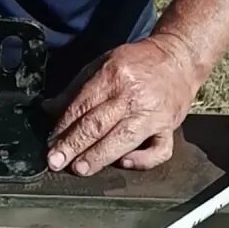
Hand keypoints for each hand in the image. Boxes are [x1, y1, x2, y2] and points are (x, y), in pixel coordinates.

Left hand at [44, 37, 200, 175]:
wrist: (179, 58)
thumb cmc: (138, 63)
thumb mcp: (103, 64)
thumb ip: (76, 88)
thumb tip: (49, 108)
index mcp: (114, 75)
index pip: (83, 105)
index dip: (63, 127)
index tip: (51, 143)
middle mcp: (134, 95)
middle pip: (98, 124)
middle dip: (74, 145)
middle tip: (56, 162)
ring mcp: (153, 113)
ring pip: (123, 139)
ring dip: (99, 156)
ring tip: (80, 168)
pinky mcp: (170, 127)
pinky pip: (159, 150)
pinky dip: (143, 160)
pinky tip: (125, 163)